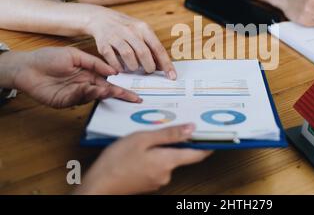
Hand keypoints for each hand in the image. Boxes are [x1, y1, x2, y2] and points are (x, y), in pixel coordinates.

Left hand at [11, 47, 141, 107]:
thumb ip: (95, 63)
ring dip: (103, 94)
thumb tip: (113, 72)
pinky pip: (79, 99)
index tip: (135, 94)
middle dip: (118, 95)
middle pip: (105, 92)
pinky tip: (91, 89)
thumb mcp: (75, 55)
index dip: (121, 88)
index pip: (109, 83)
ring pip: (93, 96)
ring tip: (110, 90)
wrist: (27, 66)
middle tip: (131, 98)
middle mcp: (85, 85)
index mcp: (89, 74)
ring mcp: (75, 94)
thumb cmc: (49, 57)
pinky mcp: (65, 101)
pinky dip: (86, 94)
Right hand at [74, 124, 211, 194]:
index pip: (197, 154)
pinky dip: (152, 156)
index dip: (207, 145)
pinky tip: (138, 151)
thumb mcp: (142, 139)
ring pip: (166, 159)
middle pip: (180, 155)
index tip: (215, 135)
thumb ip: (169, 134)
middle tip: (164, 126)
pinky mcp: (148, 183)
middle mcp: (167, 174)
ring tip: (144, 138)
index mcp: (168, 161)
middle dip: (174, 141)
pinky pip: (156, 166)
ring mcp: (157, 180)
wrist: (98, 187)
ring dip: (160, 148)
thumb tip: (192, 129)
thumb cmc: (117, 162)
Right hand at [85, 8, 176, 78]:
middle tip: (149, 71)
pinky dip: (118, 66)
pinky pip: (112, 58)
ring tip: (135, 68)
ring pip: (128, 55)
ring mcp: (116, 36)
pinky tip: (122, 68)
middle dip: (149, 66)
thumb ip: (151, 48)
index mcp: (143, 28)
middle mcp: (130, 30)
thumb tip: (162, 66)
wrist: (101, 18)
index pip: (158, 48)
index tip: (172, 76)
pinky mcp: (103, 43)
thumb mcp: (142, 32)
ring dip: (134, 66)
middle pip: (143, 52)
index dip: (166, 64)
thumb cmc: (126, 28)